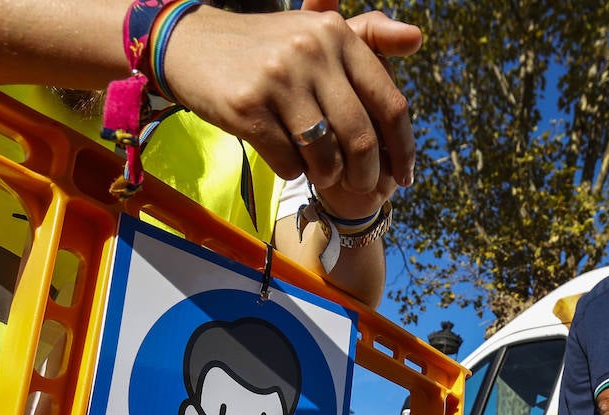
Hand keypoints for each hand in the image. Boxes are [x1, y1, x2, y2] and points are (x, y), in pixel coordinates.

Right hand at [163, 2, 419, 194]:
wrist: (191, 46)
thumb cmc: (267, 49)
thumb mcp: (318, 33)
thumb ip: (369, 38)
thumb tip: (417, 39)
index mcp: (338, 35)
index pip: (390, 103)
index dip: (403, 148)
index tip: (407, 177)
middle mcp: (311, 51)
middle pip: (361, 138)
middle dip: (366, 174)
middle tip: (362, 188)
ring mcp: (278, 78)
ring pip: (326, 155)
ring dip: (327, 175)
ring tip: (319, 171)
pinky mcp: (247, 106)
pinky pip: (287, 161)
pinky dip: (292, 171)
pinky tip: (286, 160)